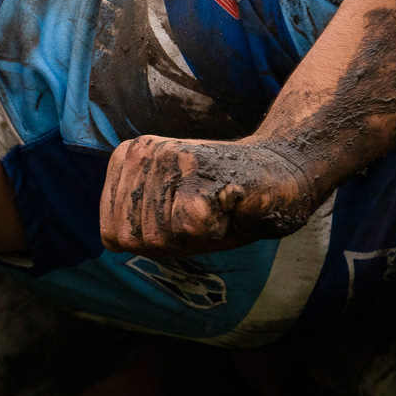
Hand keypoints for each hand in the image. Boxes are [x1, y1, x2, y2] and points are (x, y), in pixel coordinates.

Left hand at [100, 136, 318, 259]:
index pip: (113, 236)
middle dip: (173, 242)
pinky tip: (230, 206)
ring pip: (160, 237)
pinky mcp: (198, 167)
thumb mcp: (166, 217)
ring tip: (217, 208)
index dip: (153, 243)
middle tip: (204, 214)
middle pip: (136, 239)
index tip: (182, 218)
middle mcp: (142, 152)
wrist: (282, 175)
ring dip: (195, 237)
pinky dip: (216, 230)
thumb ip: (133, 224)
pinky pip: (190, 228)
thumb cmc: (223, 203)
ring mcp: (169, 156)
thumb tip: (114, 240)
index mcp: (126, 160)